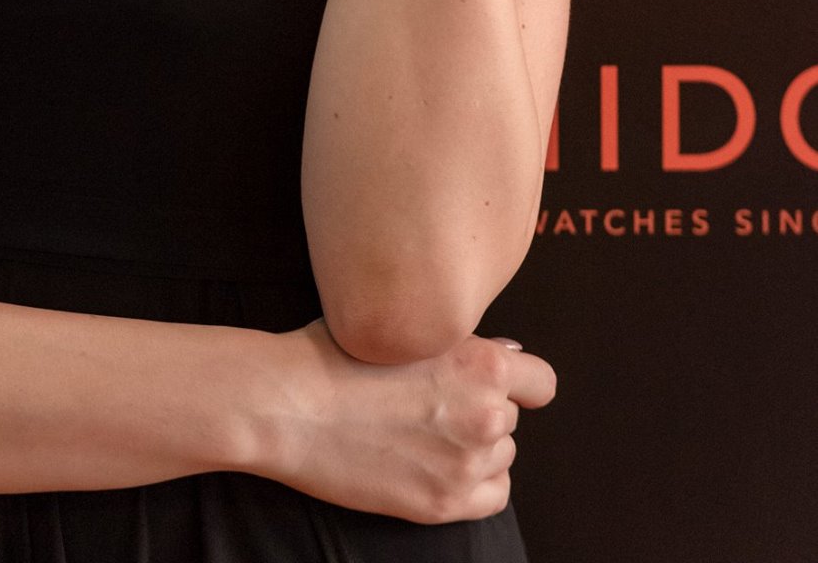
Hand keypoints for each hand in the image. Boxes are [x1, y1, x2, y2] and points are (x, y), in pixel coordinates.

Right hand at [263, 320, 556, 523]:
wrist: (288, 405)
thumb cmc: (333, 355)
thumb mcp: (402, 328)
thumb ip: (461, 343)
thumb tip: (507, 357)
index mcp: (479, 362)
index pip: (541, 382)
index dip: (518, 382)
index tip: (496, 385)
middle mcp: (485, 413)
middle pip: (512, 418)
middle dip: (481, 410)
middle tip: (431, 404)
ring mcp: (466, 462)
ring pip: (500, 456)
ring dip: (473, 447)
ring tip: (422, 433)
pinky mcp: (444, 501)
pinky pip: (491, 495)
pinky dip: (471, 483)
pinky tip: (433, 465)